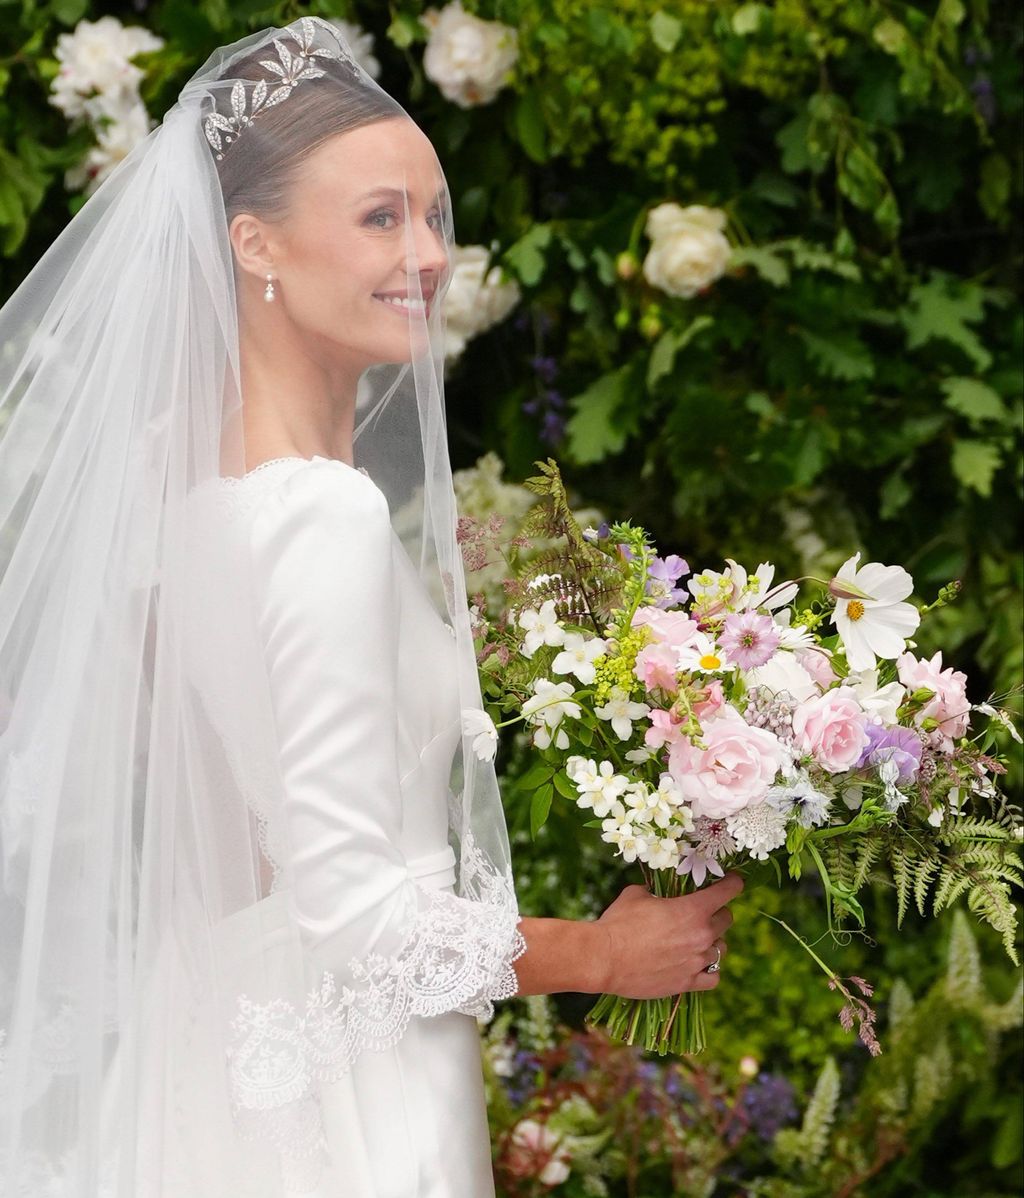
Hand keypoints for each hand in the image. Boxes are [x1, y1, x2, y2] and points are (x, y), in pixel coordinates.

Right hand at [593, 873, 743, 998]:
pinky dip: (709, 970)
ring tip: (696, 941)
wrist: (604, 958)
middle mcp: (701, 935)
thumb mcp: (636, 894)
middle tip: (702, 913)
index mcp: (693, 910)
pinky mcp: (687, 983)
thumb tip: (656, 893)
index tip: (734, 881)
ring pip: (721, 949)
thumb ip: (654, 892)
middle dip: (717, 913)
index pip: (728, 892)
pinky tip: (698, 965)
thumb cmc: (619, 922)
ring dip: (712, 942)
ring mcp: (696, 961)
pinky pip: (713, 978)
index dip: (733, 883)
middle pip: (727, 920)